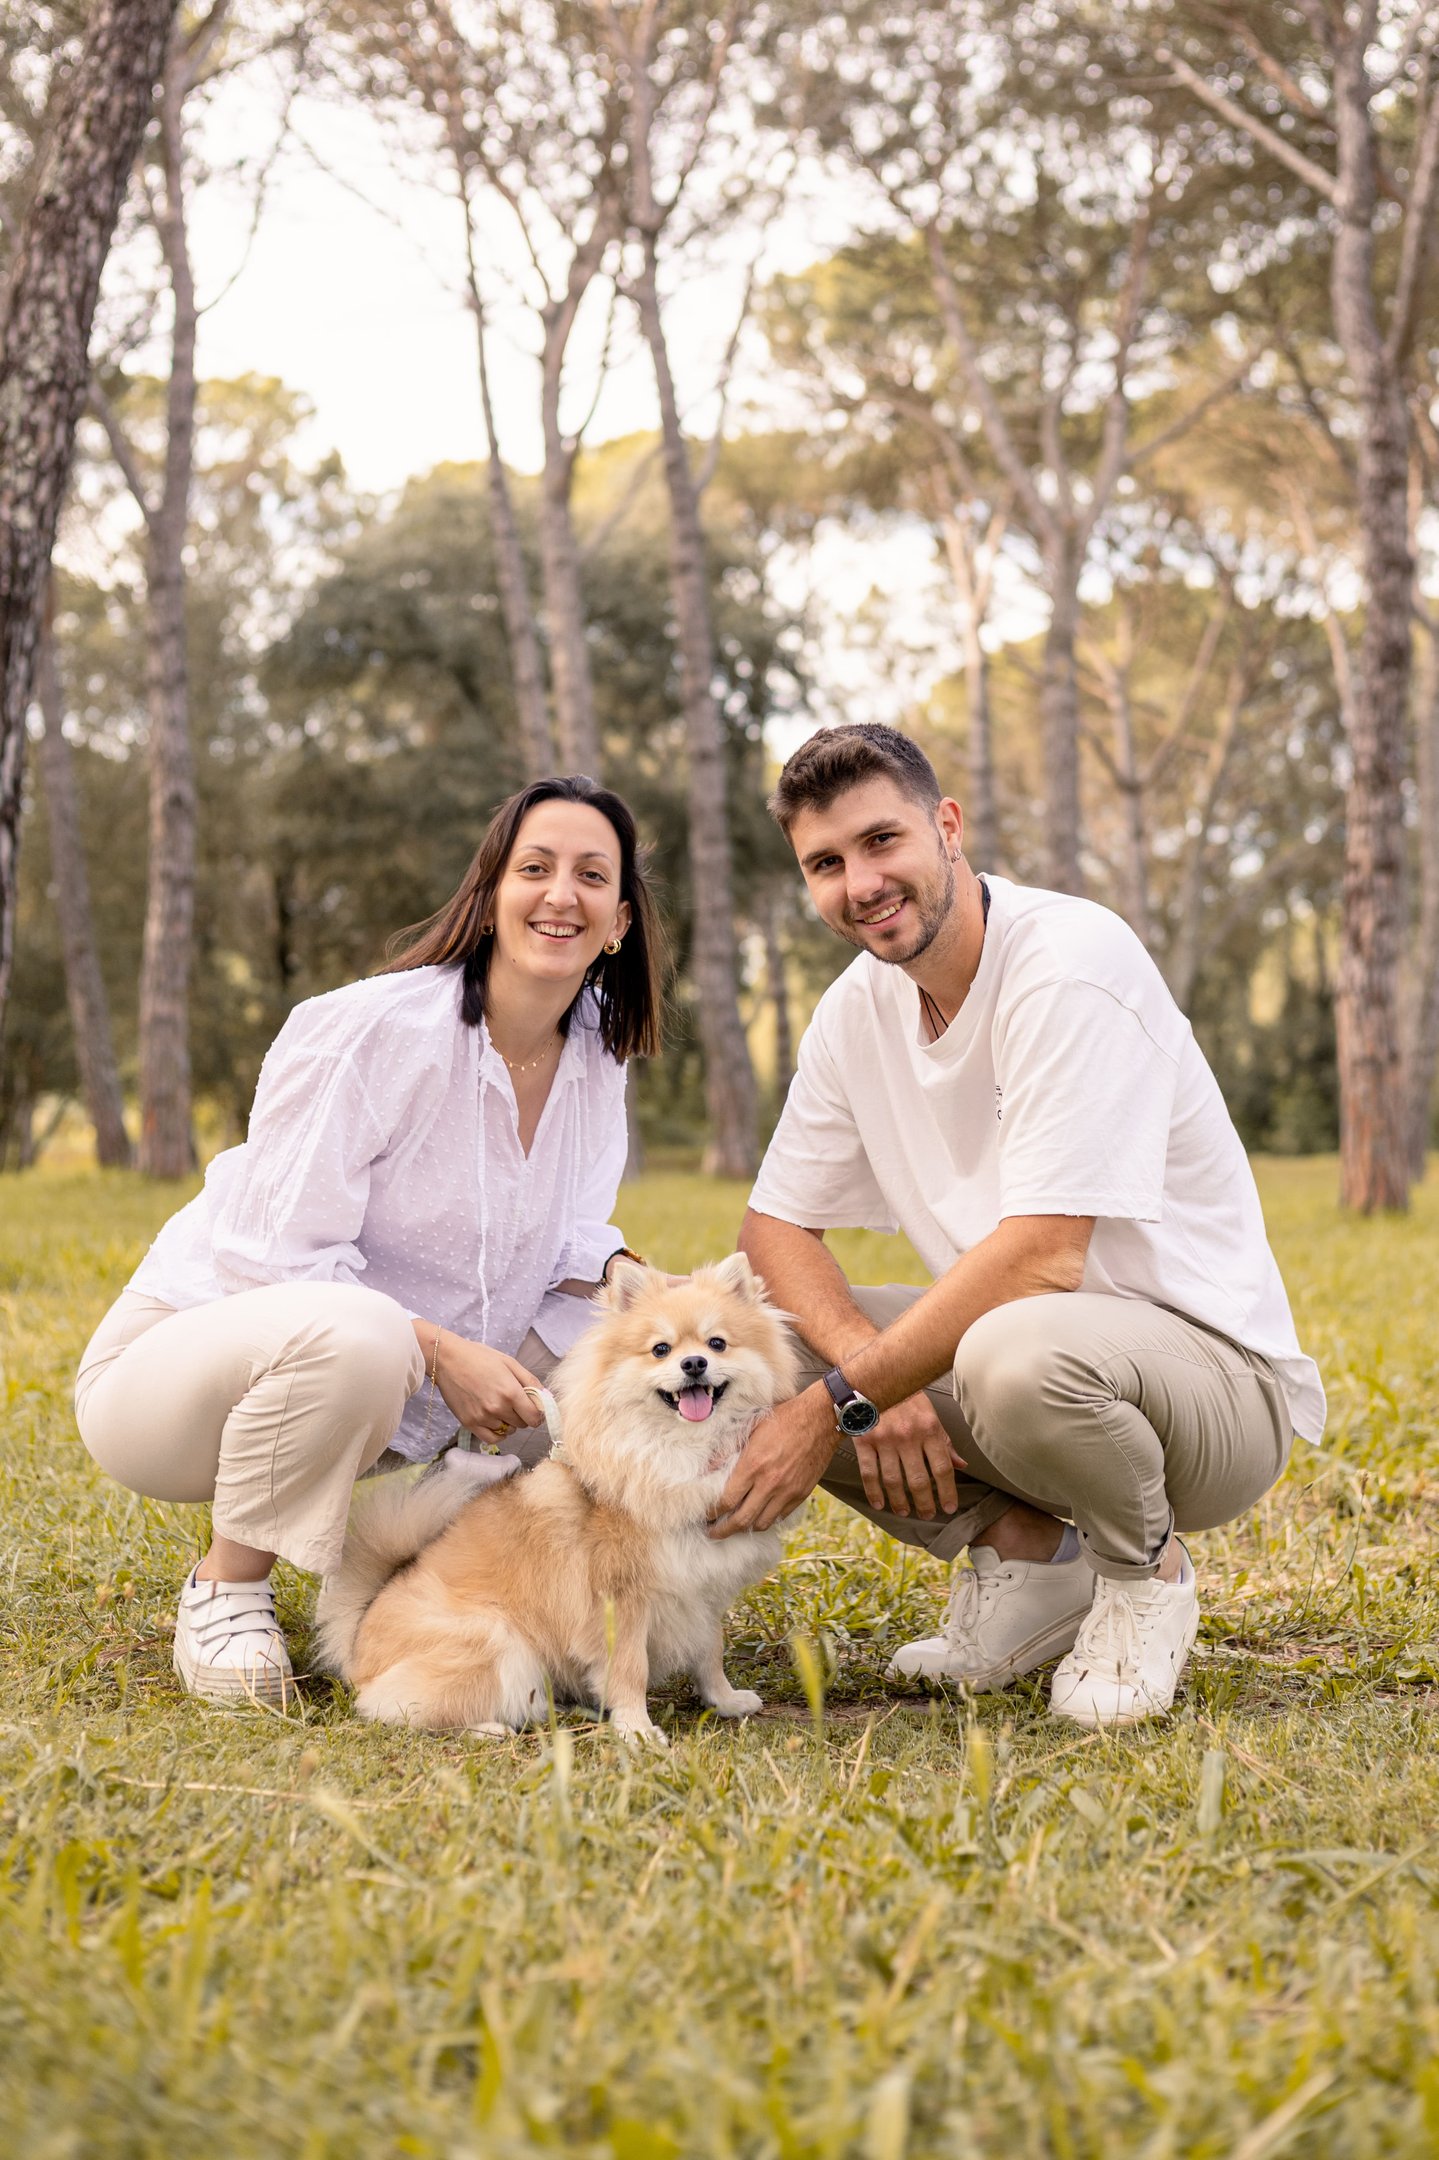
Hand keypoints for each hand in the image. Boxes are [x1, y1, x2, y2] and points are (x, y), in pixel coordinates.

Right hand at [433, 1337, 544, 1444]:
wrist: (448, 1359)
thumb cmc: (480, 1357)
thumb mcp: (509, 1363)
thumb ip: (530, 1381)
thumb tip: (545, 1397)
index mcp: (511, 1392)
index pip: (535, 1417)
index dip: (538, 1414)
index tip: (534, 1408)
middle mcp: (498, 1408)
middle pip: (522, 1424)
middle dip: (523, 1415)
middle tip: (513, 1401)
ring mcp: (482, 1418)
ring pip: (508, 1430)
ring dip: (509, 1422)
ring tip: (499, 1405)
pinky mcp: (469, 1423)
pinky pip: (492, 1439)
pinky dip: (498, 1433)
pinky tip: (496, 1421)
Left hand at [708, 1392, 834, 1537]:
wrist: (820, 1419)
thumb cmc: (784, 1418)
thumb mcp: (751, 1428)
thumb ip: (728, 1451)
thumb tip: (708, 1469)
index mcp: (753, 1465)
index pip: (726, 1500)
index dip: (712, 1512)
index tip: (705, 1515)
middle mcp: (769, 1483)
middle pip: (741, 1520)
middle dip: (723, 1530)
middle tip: (713, 1533)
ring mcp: (787, 1491)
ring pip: (762, 1523)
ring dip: (745, 1528)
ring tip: (735, 1526)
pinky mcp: (801, 1494)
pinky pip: (780, 1516)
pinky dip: (767, 1519)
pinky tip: (759, 1515)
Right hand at [853, 1391, 965, 1519]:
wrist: (874, 1378)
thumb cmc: (907, 1398)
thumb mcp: (931, 1415)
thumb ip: (944, 1441)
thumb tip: (961, 1464)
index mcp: (929, 1428)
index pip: (943, 1468)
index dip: (947, 1491)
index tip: (949, 1507)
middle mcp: (908, 1435)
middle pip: (919, 1480)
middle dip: (925, 1503)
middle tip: (927, 1514)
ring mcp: (884, 1439)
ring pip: (894, 1481)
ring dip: (900, 1502)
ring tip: (905, 1512)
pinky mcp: (864, 1441)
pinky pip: (869, 1473)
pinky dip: (874, 1492)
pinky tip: (880, 1504)